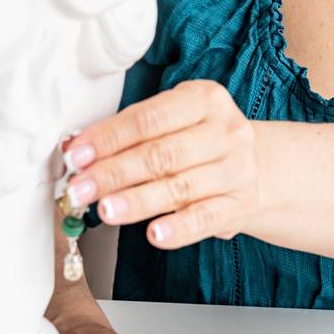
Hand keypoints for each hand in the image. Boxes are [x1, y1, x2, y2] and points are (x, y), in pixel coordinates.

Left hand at [63, 79, 258, 249]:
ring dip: (138, 201)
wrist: (256, 166)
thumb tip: (77, 151)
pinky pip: (206, 218)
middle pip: (162, 154)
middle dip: (114, 173)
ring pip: (180, 187)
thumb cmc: (199, 140)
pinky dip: (179, 228)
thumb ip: (131, 133)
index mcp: (205, 99)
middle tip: (80, 189)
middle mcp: (225, 131)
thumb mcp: (175, 121)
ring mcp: (236, 169)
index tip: (77, 156)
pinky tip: (154, 235)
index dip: (109, 138)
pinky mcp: (240, 204)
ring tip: (105, 211)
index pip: (150, 118)